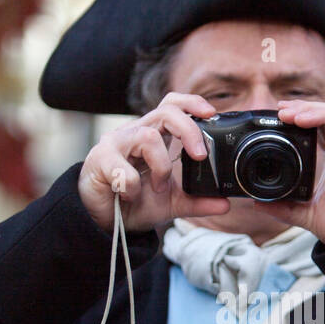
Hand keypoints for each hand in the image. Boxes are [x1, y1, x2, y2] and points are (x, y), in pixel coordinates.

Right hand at [77, 93, 232, 233]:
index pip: (172, 105)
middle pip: (165, 112)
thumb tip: (225, 204)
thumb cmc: (132, 202)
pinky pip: (123, 170)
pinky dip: (133, 187)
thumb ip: (196, 201)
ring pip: (148, 138)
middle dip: (188, 131)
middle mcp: (135, 134)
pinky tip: (129, 196)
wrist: (100, 220)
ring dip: (161, 167)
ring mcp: (116, 144)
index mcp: (153, 137)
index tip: (212, 114)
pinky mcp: (99, 160)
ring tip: (158, 188)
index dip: (192, 103)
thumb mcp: (171, 203)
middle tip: (201, 156)